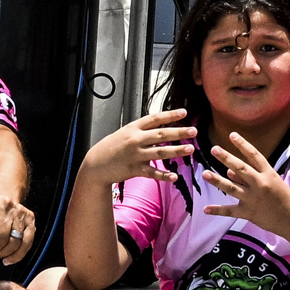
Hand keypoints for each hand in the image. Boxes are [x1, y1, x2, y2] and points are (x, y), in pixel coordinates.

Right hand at [83, 108, 198, 187]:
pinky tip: (174, 177)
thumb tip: (160, 124)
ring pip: (160, 152)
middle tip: (194, 130)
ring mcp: (135, 155)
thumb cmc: (112, 146)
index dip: (170, 115)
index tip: (184, 112)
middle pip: (161, 134)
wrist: (96, 164)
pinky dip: (163, 175)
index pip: (154, 118)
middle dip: (179, 132)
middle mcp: (135, 140)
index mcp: (133, 128)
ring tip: (190, 149)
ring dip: (176, 151)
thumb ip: (142, 129)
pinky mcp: (134, 170)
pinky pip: (152, 173)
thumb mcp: (125, 132)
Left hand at [203, 129, 289, 241]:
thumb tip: (229, 171)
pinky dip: (217, 210)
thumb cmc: (283, 197)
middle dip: (226, 158)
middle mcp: (260, 184)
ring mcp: (253, 199)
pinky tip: (205, 209)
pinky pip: (230, 211)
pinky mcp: (248, 212)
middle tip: (214, 149)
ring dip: (217, 180)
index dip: (243, 144)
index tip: (232, 134)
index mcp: (268, 174)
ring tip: (204, 173)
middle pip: (240, 169)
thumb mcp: (272, 181)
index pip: (254, 155)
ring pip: (231, 188)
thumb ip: (252, 175)